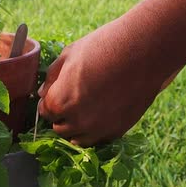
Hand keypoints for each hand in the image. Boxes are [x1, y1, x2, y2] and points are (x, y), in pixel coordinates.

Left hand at [38, 20, 175, 146]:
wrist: (143, 51)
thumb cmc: (103, 47)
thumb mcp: (69, 54)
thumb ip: (52, 77)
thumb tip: (42, 93)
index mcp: (60, 101)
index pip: (45, 112)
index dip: (48, 102)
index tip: (54, 96)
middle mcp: (77, 121)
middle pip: (60, 128)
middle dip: (61, 116)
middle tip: (70, 100)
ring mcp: (99, 129)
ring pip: (78, 139)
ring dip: (77, 127)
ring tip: (85, 109)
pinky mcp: (118, 131)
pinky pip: (99, 139)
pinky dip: (95, 131)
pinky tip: (100, 114)